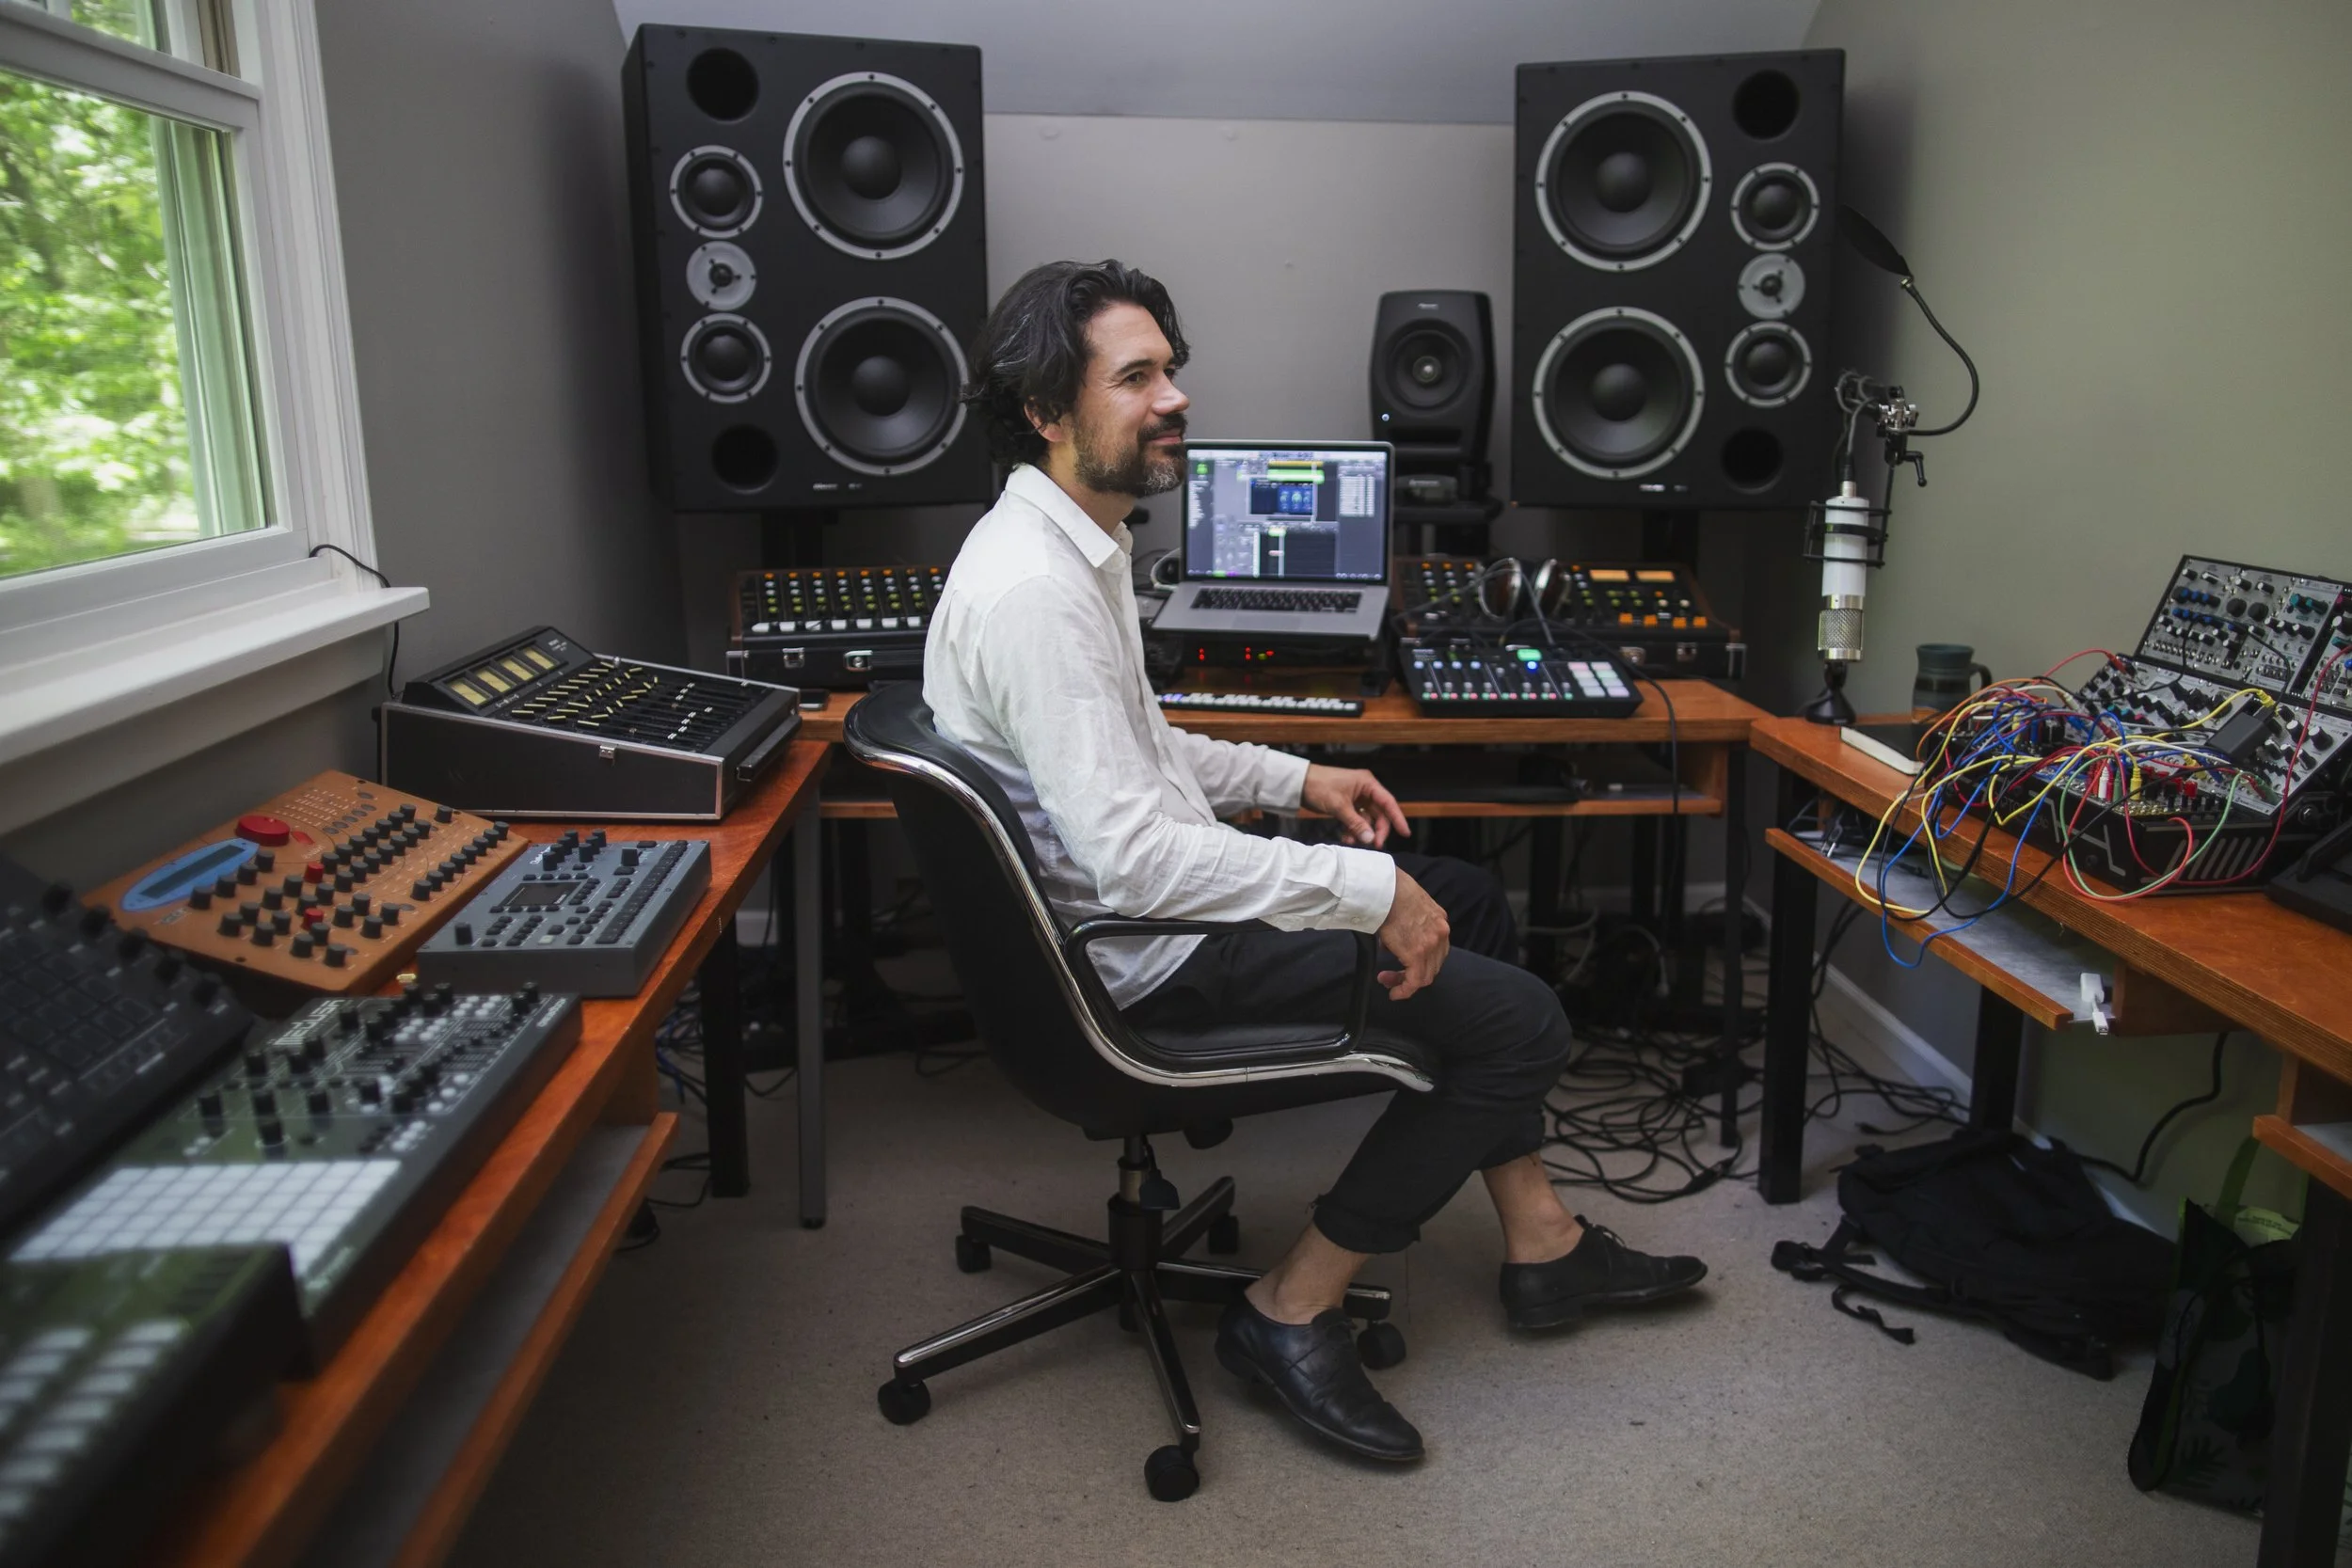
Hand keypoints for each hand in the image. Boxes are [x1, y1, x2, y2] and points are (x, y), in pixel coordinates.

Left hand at [1302, 763, 1409, 847]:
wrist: (1298, 783)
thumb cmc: (1319, 786)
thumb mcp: (1338, 806)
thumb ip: (1356, 823)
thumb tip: (1370, 839)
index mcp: (1367, 783)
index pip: (1388, 802)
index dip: (1398, 818)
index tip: (1405, 833)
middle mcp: (1365, 790)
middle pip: (1379, 813)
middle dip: (1377, 829)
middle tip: (1374, 845)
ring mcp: (1356, 798)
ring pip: (1367, 819)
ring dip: (1362, 832)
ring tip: (1352, 841)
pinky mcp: (1347, 805)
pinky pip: (1356, 820)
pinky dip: (1353, 829)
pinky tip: (1346, 837)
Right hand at [1375, 869, 1449, 1000]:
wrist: (1385, 889)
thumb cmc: (1390, 892)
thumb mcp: (1409, 908)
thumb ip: (1409, 926)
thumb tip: (1393, 944)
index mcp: (1439, 920)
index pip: (1436, 950)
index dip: (1422, 962)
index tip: (1407, 968)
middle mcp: (1441, 933)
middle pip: (1433, 965)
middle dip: (1413, 974)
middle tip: (1393, 976)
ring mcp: (1431, 945)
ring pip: (1425, 975)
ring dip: (1406, 982)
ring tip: (1388, 981)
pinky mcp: (1417, 954)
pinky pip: (1414, 981)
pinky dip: (1404, 990)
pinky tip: (1394, 992)